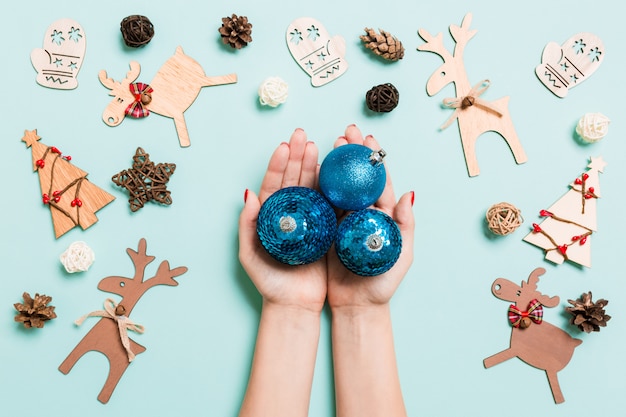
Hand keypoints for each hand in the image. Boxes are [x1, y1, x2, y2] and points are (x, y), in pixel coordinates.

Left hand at [238, 128, 326, 312]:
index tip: (283, 146)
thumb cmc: (269, 283)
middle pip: (294, 179)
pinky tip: (335, 170)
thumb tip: (249, 194)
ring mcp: (309, 221)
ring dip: (315, 166)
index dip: (278, 164)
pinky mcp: (326, 230)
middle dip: (297, 156)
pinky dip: (332, 187)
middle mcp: (290, 214)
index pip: (274, 184)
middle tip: (302, 135)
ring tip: (318, 145)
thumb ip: (248, 226)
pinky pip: (330, 204)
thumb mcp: (250, 255)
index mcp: (271, 216)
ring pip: (312, 187)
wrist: (295, 306)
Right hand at [326, 125, 414, 309]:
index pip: (377, 182)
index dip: (372, 159)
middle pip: (356, 178)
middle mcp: (362, 214)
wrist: (355, 308)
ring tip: (327, 143)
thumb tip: (409, 193)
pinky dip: (317, 187)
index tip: (366, 139)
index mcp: (383, 216)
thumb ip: (405, 226)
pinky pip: (321, 205)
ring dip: (333, 164)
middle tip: (345, 131)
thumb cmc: (381, 284)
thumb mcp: (401, 256)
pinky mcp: (326, 231)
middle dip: (351, 153)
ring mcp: (343, 221)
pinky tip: (312, 170)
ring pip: (337, 187)